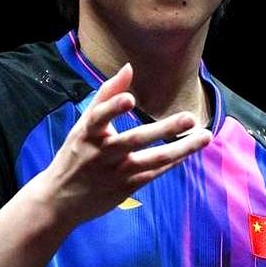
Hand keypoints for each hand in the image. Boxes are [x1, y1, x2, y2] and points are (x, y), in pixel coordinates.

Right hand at [37, 62, 211, 228]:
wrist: (60, 199)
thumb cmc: (75, 153)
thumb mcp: (83, 124)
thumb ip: (106, 95)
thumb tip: (129, 67)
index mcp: (88, 133)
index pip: (99, 116)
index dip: (113, 108)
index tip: (129, 99)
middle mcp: (101, 153)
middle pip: (135, 139)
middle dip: (164, 129)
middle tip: (189, 118)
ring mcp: (115, 172)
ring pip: (153, 160)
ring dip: (181, 149)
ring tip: (205, 136)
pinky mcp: (125, 187)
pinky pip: (154, 173)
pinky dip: (173, 162)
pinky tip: (190, 152)